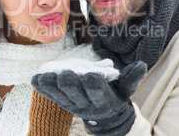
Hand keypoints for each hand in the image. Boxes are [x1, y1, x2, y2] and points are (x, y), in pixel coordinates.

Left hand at [31, 60, 146, 135]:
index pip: (98, 92)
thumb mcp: (126, 87)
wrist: (104, 113)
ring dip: (52, 85)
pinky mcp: (62, 103)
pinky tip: (36, 79)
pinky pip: (51, 96)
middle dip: (71, 84)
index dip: (94, 84)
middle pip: (77, 94)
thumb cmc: (116, 93)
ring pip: (61, 96)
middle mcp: (87, 105)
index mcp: (105, 100)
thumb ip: (132, 77)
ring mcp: (72, 105)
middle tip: (66, 73)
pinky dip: (43, 88)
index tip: (90, 74)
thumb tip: (141, 65)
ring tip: (45, 75)